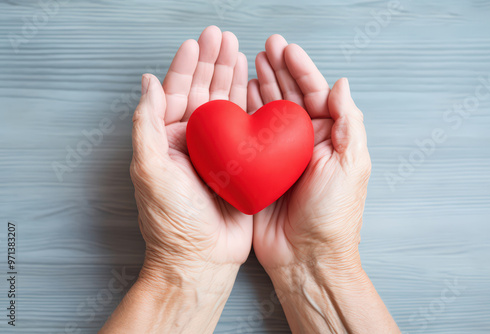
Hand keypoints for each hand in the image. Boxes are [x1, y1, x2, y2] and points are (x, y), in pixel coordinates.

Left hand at [101, 26, 250, 332]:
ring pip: (225, 106)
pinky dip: (250, 106)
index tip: (198, 42)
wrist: (201, 258)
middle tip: (223, 37)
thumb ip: (147, 124)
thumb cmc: (173, 220)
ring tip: (239, 52)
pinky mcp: (239, 164)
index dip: (187, 65)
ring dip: (231, 78)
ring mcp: (217, 152)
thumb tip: (147, 82)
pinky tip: (254, 88)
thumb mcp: (149, 169)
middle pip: (203, 93)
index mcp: (168, 141)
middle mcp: (192, 143)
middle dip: (212, 63)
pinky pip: (246, 128)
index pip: (176, 93)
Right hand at [250, 35, 369, 272]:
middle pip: (290, 98)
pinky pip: (249, 137)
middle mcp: (305, 144)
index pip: (315, 94)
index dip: (301, 69)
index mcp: (330, 139)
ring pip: (268, 113)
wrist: (306, 256)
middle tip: (265, 48)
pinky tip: (238, 99)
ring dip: (260, 87)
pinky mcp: (258, 170)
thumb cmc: (333, 216)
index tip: (286, 49)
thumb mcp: (351, 165)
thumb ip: (348, 122)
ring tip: (250, 64)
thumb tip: (341, 83)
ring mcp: (280, 156)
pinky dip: (243, 116)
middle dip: (278, 71)